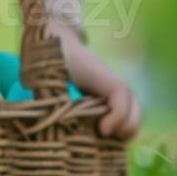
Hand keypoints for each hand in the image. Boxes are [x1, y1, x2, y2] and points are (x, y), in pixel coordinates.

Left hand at [49, 23, 140, 139]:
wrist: (53, 35)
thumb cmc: (46, 55)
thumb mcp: (42, 74)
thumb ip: (46, 98)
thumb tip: (48, 125)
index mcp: (95, 73)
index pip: (120, 92)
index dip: (118, 114)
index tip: (102, 130)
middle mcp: (107, 80)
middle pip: (134, 103)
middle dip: (128, 125)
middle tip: (107, 138)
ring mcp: (107, 86)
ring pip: (131, 107)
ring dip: (125, 127)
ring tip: (107, 141)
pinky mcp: (103, 93)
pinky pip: (121, 109)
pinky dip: (118, 124)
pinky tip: (102, 135)